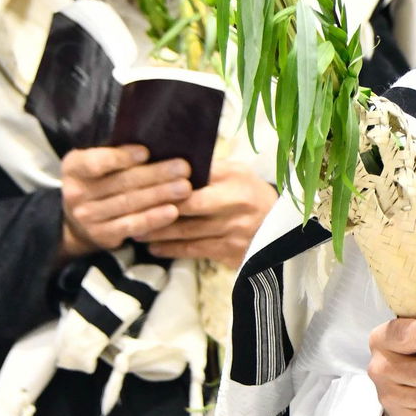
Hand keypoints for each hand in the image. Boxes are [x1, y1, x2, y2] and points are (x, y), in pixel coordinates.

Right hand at [59, 144, 191, 263]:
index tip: (146, 152)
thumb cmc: (99, 180)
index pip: (96, 162)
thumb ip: (118, 153)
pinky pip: (132, 226)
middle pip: (121, 182)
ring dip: (160, 195)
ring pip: (129, 204)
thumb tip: (158, 142)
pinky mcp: (102, 235)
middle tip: (184, 168)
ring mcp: (87, 217)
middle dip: (155, 174)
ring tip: (185, 188)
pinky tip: (172, 212)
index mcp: (74, 167)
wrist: (78, 221)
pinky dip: (153, 219)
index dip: (121, 157)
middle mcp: (76, 193)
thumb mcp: (97, 161)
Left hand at [146, 160, 277, 266]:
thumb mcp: (238, 174)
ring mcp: (233, 230)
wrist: (285, 230)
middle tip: (129, 209)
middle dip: (156, 208)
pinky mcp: (230, 252)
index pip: (195, 178)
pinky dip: (171, 249)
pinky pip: (194, 250)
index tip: (140, 183)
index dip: (166, 182)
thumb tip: (168, 164)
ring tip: (135, 229)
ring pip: (186, 231)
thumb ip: (209, 170)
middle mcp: (235, 203)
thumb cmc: (252, 195)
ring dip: (157, 231)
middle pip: (187, 206)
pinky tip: (155, 248)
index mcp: (235, 178)